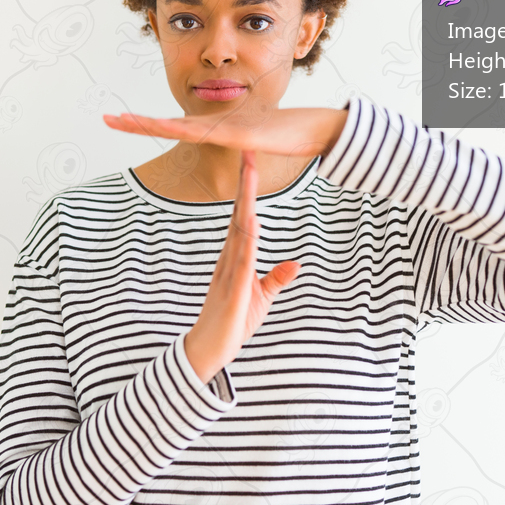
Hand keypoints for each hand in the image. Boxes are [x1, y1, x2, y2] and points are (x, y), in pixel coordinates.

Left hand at [102, 106, 346, 158]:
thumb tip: (229, 145)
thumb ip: (238, 142)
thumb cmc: (289, 133)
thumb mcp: (255, 141)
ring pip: (182, 127)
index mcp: (216, 128)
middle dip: (137, 123)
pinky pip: (210, 135)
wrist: (318, 128)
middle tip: (106, 120)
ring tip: (124, 122)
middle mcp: (216, 125)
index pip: (174, 126)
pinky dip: (188, 130)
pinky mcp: (241, 135)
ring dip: (152, 125)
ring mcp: (227, 128)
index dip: (147, 124)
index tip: (120, 122)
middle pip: (169, 124)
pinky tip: (170, 128)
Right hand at [183, 149, 301, 383]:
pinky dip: (248, 242)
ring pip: (240, 231)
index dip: (249, 191)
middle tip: (248, 153)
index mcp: (237, 257)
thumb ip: (276, 279)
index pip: (244, 217)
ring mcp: (229, 273)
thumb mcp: (261, 298)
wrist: (208, 351)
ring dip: (246, 204)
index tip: (252, 164)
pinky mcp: (233, 292)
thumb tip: (296, 263)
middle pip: (240, 215)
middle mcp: (230, 258)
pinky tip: (252, 223)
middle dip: (245, 185)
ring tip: (250, 176)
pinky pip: (242, 262)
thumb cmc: (232, 324)